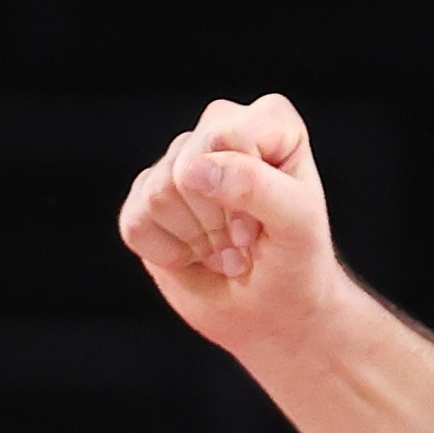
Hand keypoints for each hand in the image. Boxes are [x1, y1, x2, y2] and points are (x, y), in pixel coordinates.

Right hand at [117, 93, 342, 352]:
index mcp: (269, 121)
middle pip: (185, 167)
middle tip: (245, 240)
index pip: (226, 137)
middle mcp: (220, 130)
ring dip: (196, 238)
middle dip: (216, 218)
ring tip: (225, 247)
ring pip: (158, 194)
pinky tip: (196, 254)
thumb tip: (193, 170)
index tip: (264, 223)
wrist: (274, 311)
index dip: (241, 192)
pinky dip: (168, 253)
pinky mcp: (146, 198)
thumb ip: (257, 187)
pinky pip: (135, 223)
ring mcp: (179, 162)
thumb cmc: (296, 263)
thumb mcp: (298, 226)